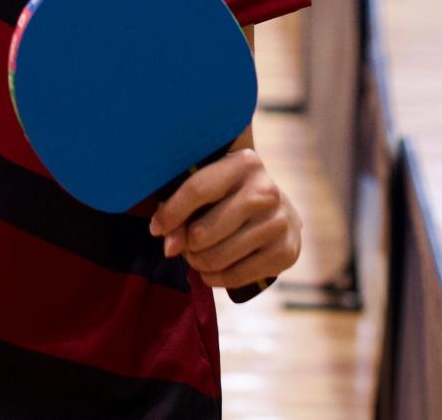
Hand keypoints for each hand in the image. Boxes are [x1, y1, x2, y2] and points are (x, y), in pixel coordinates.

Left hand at [148, 148, 300, 291]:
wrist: (277, 212)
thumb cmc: (229, 195)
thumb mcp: (206, 188)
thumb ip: (180, 209)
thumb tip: (170, 247)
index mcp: (245, 163)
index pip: (197, 190)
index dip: (170, 214)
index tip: (156, 229)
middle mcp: (266, 191)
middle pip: (204, 231)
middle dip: (185, 244)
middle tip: (184, 244)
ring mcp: (279, 223)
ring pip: (217, 257)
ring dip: (198, 262)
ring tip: (197, 255)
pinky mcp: (286, 253)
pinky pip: (236, 277)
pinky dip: (215, 278)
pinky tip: (212, 270)